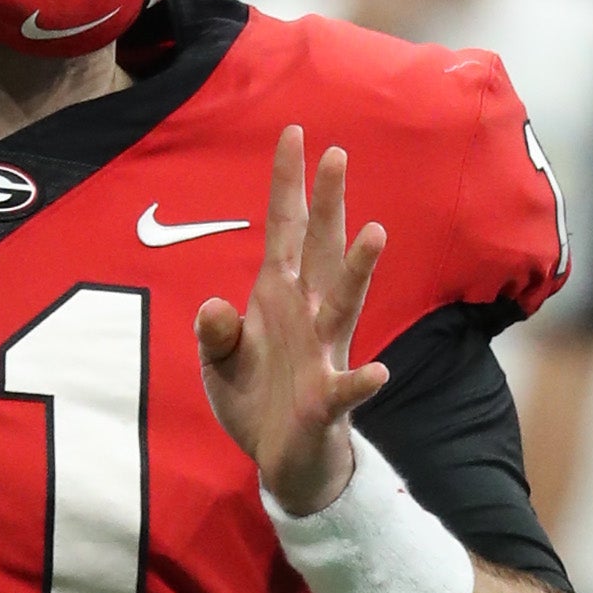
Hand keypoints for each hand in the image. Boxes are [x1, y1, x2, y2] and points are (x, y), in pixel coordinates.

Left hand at [195, 126, 390, 515]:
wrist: (283, 460)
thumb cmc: (256, 398)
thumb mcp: (221, 361)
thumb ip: (215, 331)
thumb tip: (215, 307)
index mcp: (278, 297)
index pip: (285, 229)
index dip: (288, 184)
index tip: (294, 133)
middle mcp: (306, 315)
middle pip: (320, 250)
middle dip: (327, 204)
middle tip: (337, 153)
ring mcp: (321, 354)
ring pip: (344, 303)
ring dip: (359, 269)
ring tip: (375, 231)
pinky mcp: (325, 400)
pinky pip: (346, 388)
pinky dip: (360, 381)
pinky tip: (376, 373)